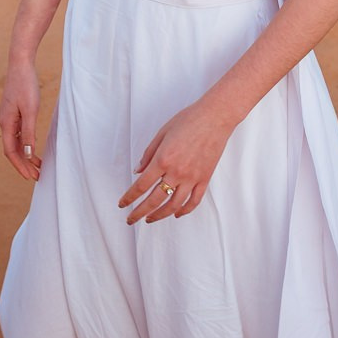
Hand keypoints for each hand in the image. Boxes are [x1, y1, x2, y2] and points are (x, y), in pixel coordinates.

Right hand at [0, 60, 42, 181]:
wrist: (21, 64)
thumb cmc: (26, 85)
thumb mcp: (31, 110)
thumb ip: (28, 132)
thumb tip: (27, 154)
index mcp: (6, 123)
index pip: (10, 151)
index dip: (20, 166)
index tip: (30, 177)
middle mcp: (4, 122)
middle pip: (12, 149)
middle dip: (23, 164)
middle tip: (37, 176)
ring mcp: (8, 117)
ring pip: (15, 142)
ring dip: (25, 155)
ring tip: (38, 165)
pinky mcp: (13, 112)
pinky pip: (17, 133)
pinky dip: (25, 143)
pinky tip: (33, 147)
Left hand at [118, 101, 232, 223]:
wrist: (215, 117)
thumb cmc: (188, 120)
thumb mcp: (162, 133)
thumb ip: (148, 153)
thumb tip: (138, 171)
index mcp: (163, 159)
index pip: (141, 185)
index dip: (129, 197)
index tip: (122, 204)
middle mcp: (176, 172)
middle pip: (154, 200)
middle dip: (140, 212)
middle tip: (130, 219)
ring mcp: (192, 178)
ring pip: (173, 205)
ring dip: (160, 215)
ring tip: (150, 219)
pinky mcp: (204, 179)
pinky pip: (194, 201)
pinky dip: (184, 210)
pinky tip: (176, 214)